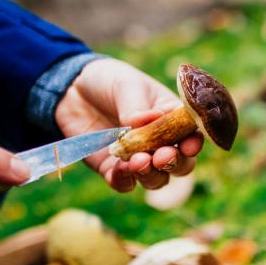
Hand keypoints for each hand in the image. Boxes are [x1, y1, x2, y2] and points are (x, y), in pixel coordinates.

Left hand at [55, 58, 203, 192]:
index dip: (193, 144)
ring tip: (138, 161)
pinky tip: (119, 169)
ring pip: (156, 179)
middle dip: (174, 164)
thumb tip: (147, 121)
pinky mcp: (113, 170)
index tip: (187, 146)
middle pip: (180, 165)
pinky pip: (125, 184)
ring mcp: (138, 159)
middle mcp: (160, 143)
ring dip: (151, 175)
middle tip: (161, 156)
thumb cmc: (109, 81)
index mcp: (172, 119)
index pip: (191, 136)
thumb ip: (138, 107)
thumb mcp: (127, 86)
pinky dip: (125, 180)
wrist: (72, 89)